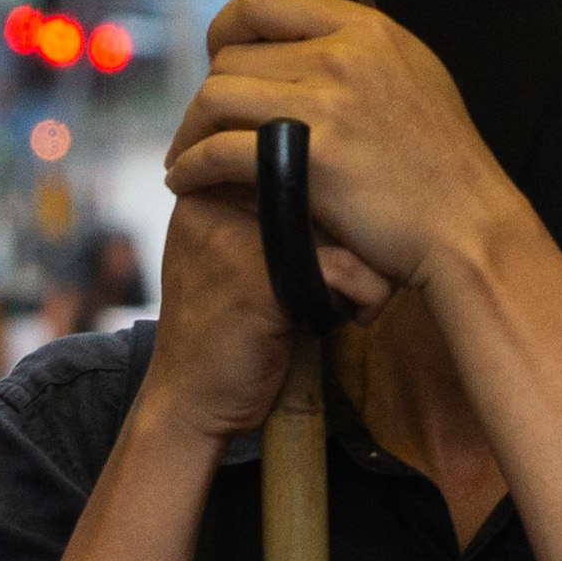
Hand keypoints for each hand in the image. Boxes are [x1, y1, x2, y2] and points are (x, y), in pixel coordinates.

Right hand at [136, 177, 394, 447]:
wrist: (190, 402)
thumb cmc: (228, 329)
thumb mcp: (236, 254)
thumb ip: (272, 209)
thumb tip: (354, 178)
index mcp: (210, 184)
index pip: (298, 158)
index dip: (337, 200)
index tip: (344, 246)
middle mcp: (215, 196)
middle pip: (324, 184)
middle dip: (359, 229)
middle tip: (363, 270)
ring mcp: (233, 233)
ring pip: (342, 222)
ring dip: (370, 266)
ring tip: (359, 295)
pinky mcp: (256, 276)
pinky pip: (346, 268)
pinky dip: (367, 297)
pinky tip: (355, 319)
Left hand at [163, 0, 533, 297]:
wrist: (469, 226)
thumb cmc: (444, 165)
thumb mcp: (415, 77)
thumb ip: (362, 53)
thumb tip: (309, 38)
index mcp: (365, 28)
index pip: (264, 0)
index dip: (225, 27)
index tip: (218, 61)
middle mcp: (344, 54)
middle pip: (232, 56)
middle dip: (207, 95)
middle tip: (201, 129)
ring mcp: (329, 103)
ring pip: (216, 97)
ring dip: (189, 131)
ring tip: (185, 158)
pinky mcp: (312, 157)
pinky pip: (221, 151)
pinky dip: (192, 167)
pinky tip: (187, 182)